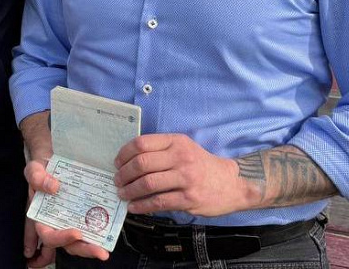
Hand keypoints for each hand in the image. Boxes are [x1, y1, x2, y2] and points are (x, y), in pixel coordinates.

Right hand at [24, 157, 109, 261]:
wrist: (53, 163)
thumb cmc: (42, 170)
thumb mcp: (34, 169)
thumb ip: (37, 177)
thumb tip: (53, 188)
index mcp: (41, 216)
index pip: (48, 235)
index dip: (61, 238)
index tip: (76, 233)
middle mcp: (56, 223)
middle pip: (68, 244)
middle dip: (84, 250)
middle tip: (100, 252)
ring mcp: (71, 221)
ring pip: (80, 242)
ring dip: (93, 247)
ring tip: (105, 249)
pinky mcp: (83, 215)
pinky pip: (92, 228)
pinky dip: (100, 233)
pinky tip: (109, 232)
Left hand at [114, 133, 244, 216]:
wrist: (232, 184)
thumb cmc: (201, 165)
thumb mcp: (184, 148)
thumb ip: (160, 150)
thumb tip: (128, 160)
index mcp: (176, 142)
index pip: (142, 143)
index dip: (124, 154)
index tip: (117, 163)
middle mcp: (181, 157)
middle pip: (141, 163)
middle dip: (123, 174)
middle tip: (117, 180)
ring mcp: (185, 178)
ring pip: (147, 183)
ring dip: (129, 190)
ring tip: (122, 194)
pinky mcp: (188, 198)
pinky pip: (158, 202)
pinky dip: (141, 205)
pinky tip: (133, 207)